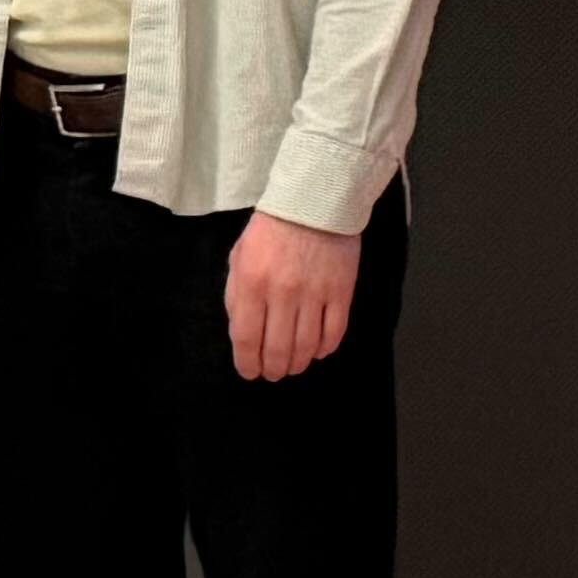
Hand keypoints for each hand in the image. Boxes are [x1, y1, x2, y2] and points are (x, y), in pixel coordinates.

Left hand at [226, 208, 359, 380]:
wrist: (314, 203)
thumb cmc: (270, 231)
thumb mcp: (239, 257)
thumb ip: (236, 295)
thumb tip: (241, 333)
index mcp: (251, 283)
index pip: (246, 337)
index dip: (246, 363)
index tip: (249, 372)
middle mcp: (282, 293)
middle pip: (278, 349)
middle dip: (273, 370)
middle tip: (272, 374)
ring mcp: (314, 294)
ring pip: (306, 346)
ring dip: (297, 364)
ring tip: (292, 366)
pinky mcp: (341, 292)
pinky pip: (334, 333)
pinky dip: (324, 349)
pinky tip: (316, 351)